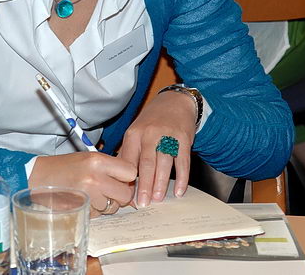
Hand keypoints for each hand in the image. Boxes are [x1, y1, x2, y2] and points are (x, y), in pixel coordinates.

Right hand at [28, 152, 136, 216]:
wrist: (39, 177)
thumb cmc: (64, 167)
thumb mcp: (88, 158)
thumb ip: (110, 167)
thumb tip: (131, 181)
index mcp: (98, 161)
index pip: (130, 172)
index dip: (127, 177)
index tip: (122, 179)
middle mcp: (95, 178)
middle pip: (126, 194)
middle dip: (120, 195)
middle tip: (109, 190)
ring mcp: (89, 196)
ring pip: (112, 207)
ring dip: (105, 204)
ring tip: (91, 194)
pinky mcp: (82, 210)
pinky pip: (98, 214)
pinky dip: (93, 210)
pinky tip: (83, 200)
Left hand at [118, 89, 196, 206]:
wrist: (175, 101)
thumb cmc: (152, 121)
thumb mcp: (135, 132)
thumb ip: (129, 154)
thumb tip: (120, 179)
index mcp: (133, 134)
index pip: (128, 160)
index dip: (126, 180)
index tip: (126, 197)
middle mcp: (149, 134)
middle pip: (145, 164)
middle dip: (143, 186)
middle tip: (142, 203)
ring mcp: (167, 136)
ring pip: (163, 164)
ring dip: (160, 183)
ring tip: (157, 199)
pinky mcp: (184, 139)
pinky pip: (182, 162)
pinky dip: (181, 178)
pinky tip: (178, 190)